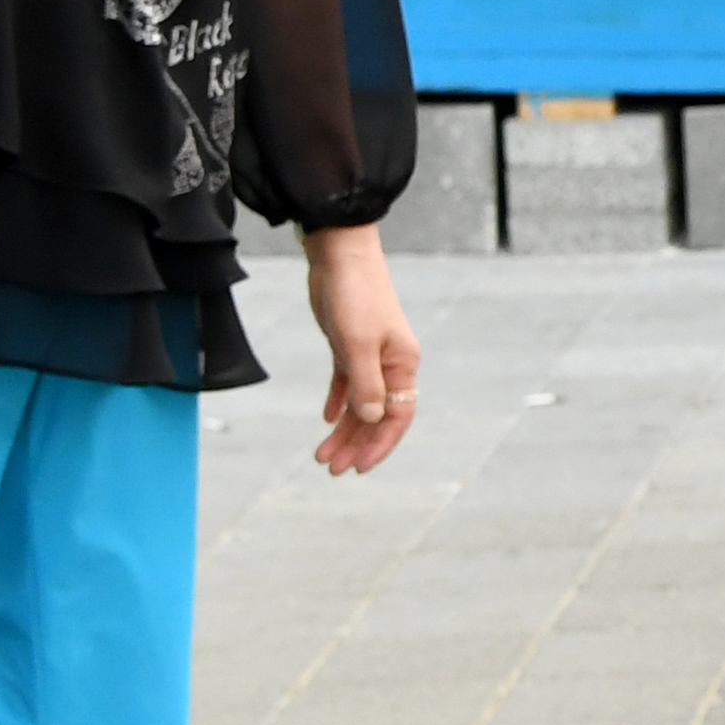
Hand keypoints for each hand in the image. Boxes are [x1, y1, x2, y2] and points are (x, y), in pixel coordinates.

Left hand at [305, 222, 419, 474]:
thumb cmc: (354, 296)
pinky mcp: (348, 346)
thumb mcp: (357, 344)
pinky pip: (347, 383)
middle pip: (378, 414)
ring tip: (322, 453)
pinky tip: (326, 419)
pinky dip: (338, 403)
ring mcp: (369, 355)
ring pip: (360, 403)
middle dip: (357, 444)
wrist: (340, 256)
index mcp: (402, 363)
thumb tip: (373, 419)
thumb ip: (366, 384)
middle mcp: (390, 363)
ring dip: (344, 430)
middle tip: (332, 468)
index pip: (398, 415)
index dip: (380, 444)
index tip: (359, 467)